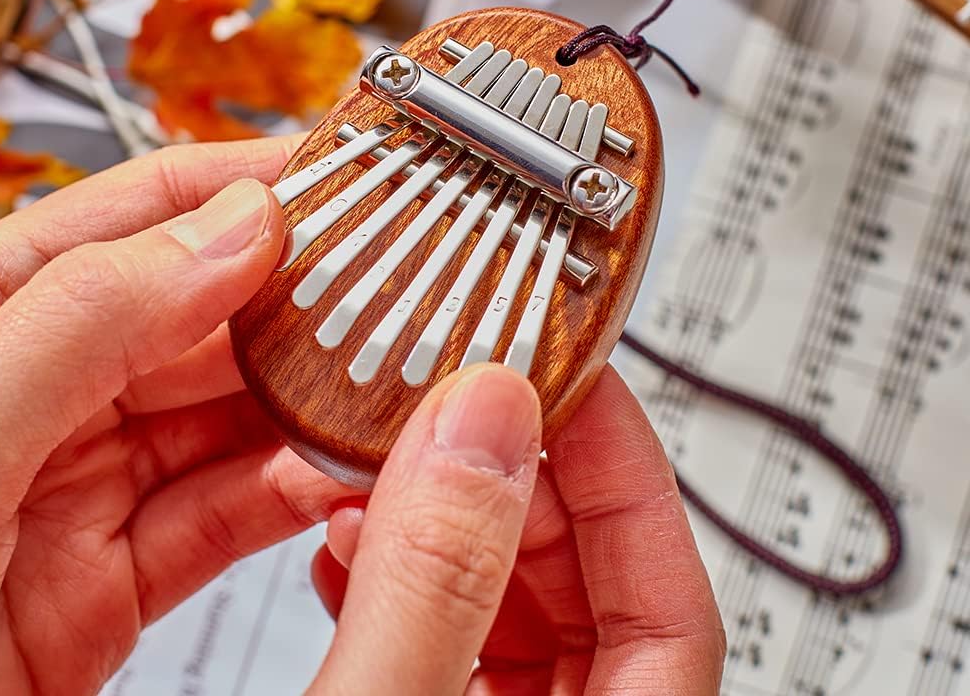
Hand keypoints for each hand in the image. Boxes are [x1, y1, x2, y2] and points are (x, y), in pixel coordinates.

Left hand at [0, 138, 349, 693]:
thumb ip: (91, 320)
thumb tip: (236, 227)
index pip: (141, 216)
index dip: (247, 183)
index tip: (344, 171)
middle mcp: (46, 395)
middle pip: (207, 316)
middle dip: (305, 299)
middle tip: (394, 285)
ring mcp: (83, 489)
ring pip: (231, 417)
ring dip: (314, 399)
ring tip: (388, 377)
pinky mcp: (115, 582)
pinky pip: (229, 516)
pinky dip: (296, 495)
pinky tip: (342, 474)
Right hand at [310, 364, 725, 694]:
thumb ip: (438, 581)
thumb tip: (481, 422)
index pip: (669, 598)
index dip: (627, 467)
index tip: (570, 374)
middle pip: (583, 584)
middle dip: (508, 479)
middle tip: (455, 403)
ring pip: (503, 602)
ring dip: (439, 523)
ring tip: (378, 471)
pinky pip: (441, 637)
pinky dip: (397, 583)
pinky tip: (344, 548)